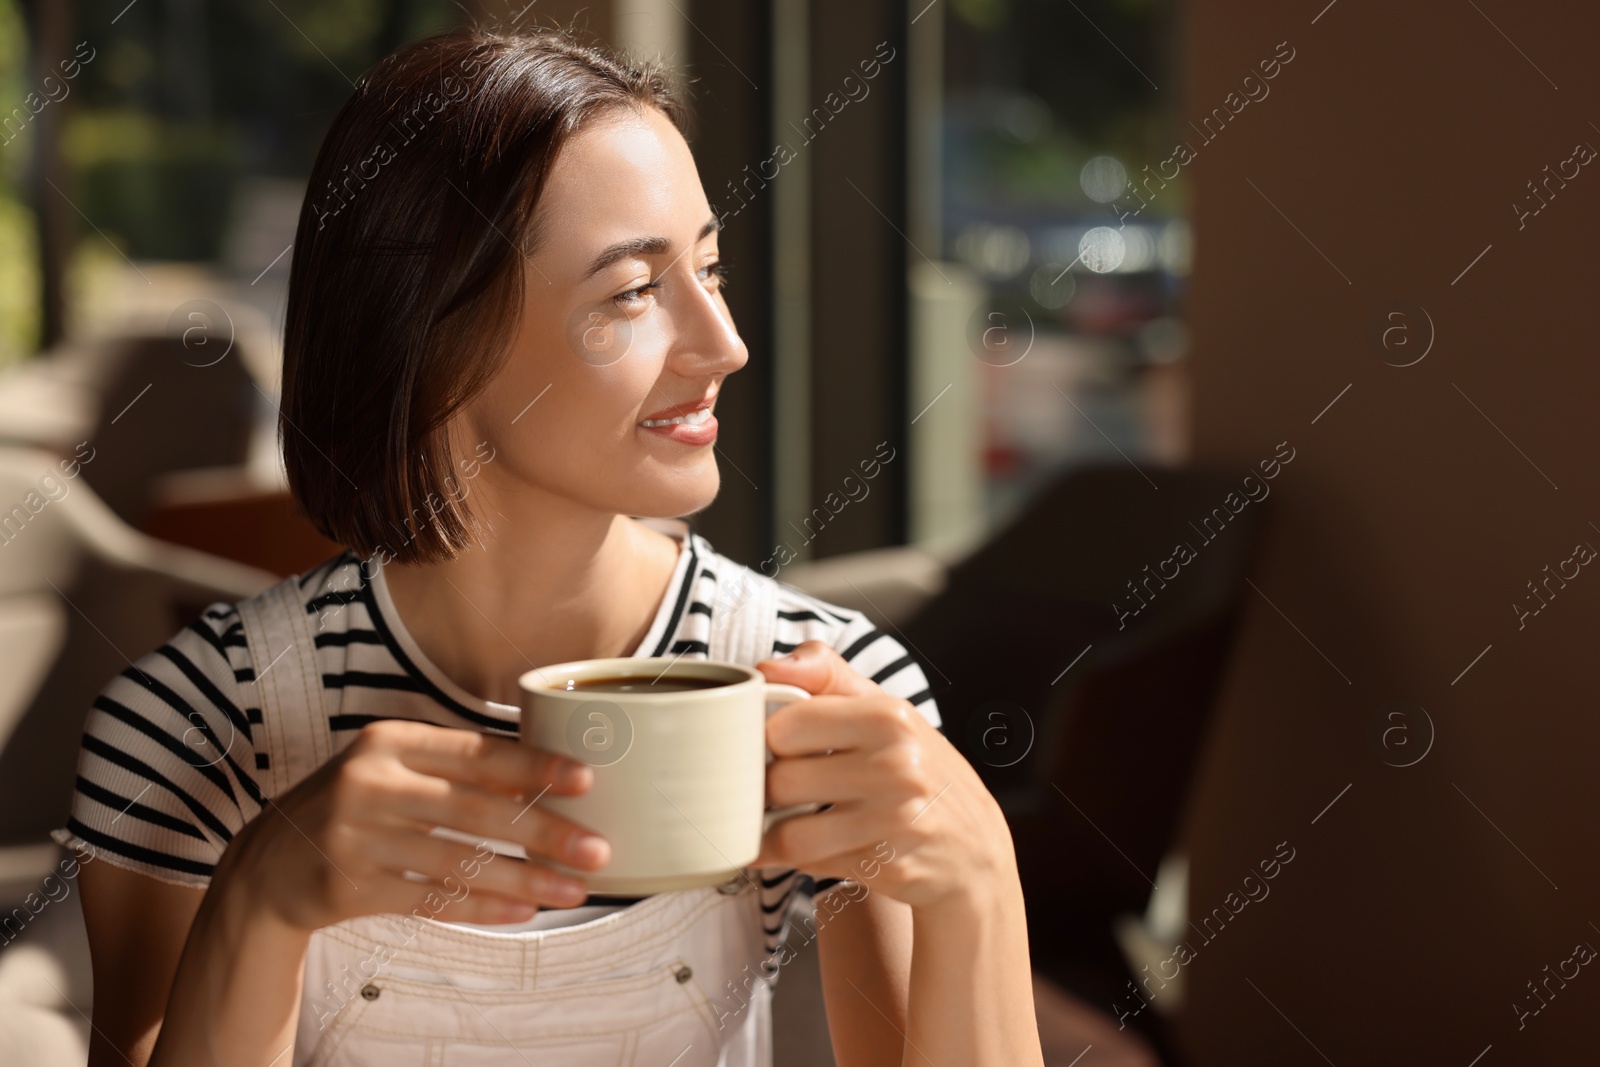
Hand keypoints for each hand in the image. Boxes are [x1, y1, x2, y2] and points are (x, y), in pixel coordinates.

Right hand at [219, 720, 611, 931]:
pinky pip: (429, 900)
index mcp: (391, 741)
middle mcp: (371, 781)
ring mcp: (355, 835)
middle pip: (475, 809)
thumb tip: (547, 776)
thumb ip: (454, 767)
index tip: (585, 780)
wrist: (268, 862)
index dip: (534, 765)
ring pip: (459, 861)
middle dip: (544, 832)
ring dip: (524, 879)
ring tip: (573, 891)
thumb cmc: (357, 805)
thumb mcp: (393, 767)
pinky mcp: (346, 885)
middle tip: (597, 850)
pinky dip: (481, 907)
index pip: (476, 752)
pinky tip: (522, 912)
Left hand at [754, 641, 1016, 909]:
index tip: (785, 746)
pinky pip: (811, 864)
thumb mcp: (883, 709)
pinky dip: (803, 858)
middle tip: (788, 788)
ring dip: (779, 831)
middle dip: (774, 789)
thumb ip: (826, 675)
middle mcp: (896, 766)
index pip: (784, 726)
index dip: (774, 739)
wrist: (974, 848)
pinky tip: (821, 845)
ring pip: (789, 833)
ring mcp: (894, 821)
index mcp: (888, 716)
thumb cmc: (916, 769)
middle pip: (780, 781)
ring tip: (792, 820)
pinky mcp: (887, 866)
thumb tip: (768, 666)